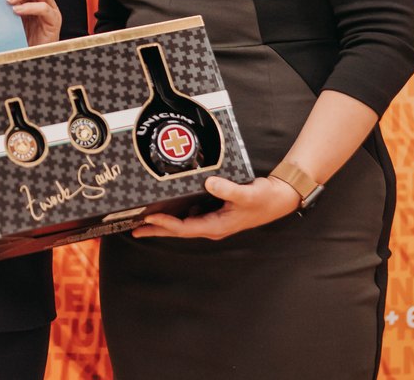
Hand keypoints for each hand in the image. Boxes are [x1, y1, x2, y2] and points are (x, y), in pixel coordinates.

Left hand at [131, 176, 300, 239]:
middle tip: (134, 230)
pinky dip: (178, 212)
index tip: (149, 217)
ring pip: (184, 223)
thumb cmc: (264, 198)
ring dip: (164, 222)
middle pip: (179, 230)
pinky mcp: (215, 212)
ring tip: (144, 219)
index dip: (166, 223)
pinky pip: (192, 214)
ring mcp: (214, 221)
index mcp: (217, 226)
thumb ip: (227, 188)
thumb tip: (208, 183)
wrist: (279, 198)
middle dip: (157, 229)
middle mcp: (213, 227)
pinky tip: (168, 204)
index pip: (185, 228)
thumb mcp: (247, 193)